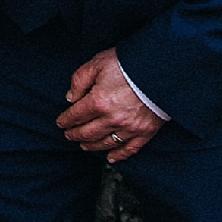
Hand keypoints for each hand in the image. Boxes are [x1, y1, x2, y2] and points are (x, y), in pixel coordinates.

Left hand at [56, 48, 163, 164]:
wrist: (161, 68)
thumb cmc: (129, 63)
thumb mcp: (98, 63)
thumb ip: (80, 80)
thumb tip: (70, 98)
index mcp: (99, 101)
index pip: (76, 115)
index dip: (65, 120)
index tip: (60, 123)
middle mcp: (112, 119)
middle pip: (88, 132)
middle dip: (75, 135)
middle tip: (68, 135)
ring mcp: (130, 128)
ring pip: (105, 143)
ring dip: (92, 146)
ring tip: (84, 146)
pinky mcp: (146, 132)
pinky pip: (130, 149)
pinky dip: (118, 155)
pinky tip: (110, 158)